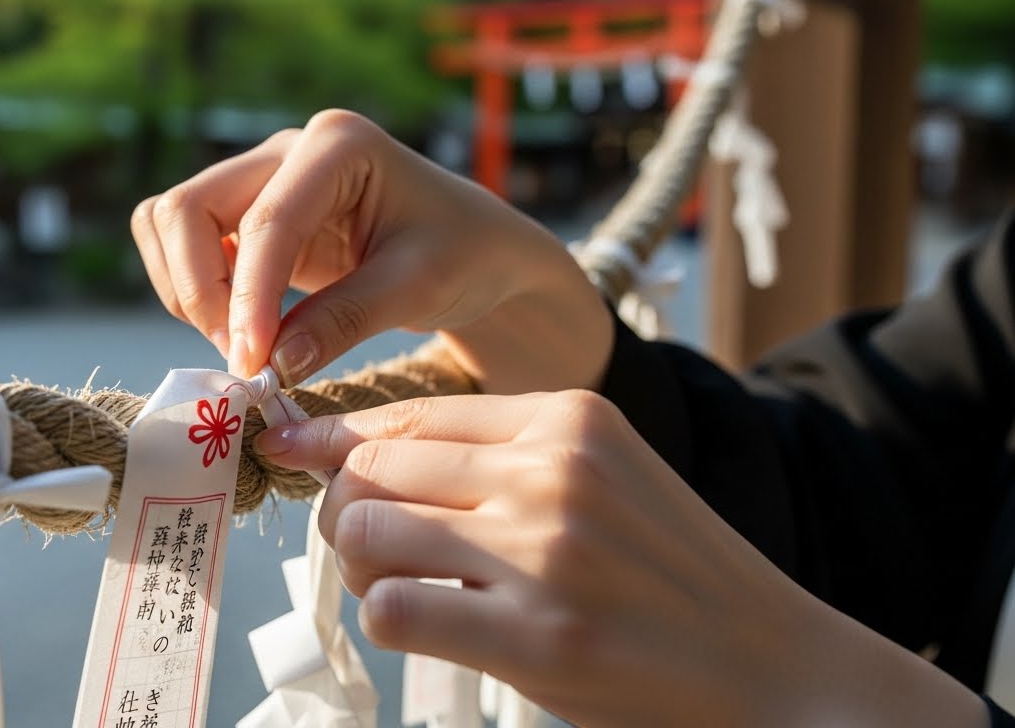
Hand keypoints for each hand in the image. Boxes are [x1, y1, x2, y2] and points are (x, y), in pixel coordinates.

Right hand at [131, 109, 612, 392]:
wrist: (475, 248)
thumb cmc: (463, 253)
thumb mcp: (419, 287)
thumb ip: (344, 321)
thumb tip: (272, 365)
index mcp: (339, 144)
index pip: (266, 219)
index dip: (248, 294)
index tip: (251, 361)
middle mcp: (287, 150)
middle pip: (188, 207)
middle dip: (201, 289)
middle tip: (243, 358)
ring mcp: (262, 178)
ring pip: (172, 223)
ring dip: (190, 291)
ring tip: (244, 347)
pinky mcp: (249, 215)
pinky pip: (188, 245)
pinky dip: (197, 291)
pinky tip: (244, 330)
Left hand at [255, 392, 986, 726]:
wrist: (775, 665)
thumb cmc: (673, 575)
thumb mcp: (604, 477)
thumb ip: (500, 456)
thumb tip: (361, 454)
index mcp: (571, 418)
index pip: (410, 411)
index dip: (342, 438)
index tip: (303, 451)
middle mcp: (552, 472)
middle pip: (374, 468)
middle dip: (346, 509)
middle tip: (367, 544)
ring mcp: (544, 554)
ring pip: (366, 533)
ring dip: (360, 567)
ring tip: (401, 585)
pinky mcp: (537, 639)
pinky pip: (392, 610)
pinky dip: (388, 619)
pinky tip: (428, 626)